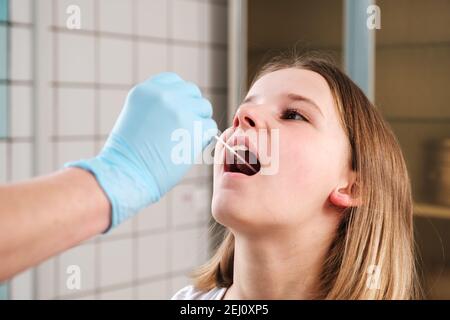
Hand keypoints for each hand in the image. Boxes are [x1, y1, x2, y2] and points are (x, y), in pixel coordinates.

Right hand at [65, 72, 217, 229]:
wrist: (127, 173)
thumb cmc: (129, 155)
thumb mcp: (136, 117)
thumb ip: (158, 106)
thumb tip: (184, 107)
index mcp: (146, 90)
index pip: (174, 81)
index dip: (180, 96)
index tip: (177, 112)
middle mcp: (163, 95)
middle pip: (193, 92)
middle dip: (192, 108)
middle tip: (184, 129)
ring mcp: (180, 110)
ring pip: (204, 108)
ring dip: (200, 122)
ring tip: (185, 140)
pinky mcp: (194, 127)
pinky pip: (209, 127)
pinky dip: (204, 138)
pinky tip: (190, 148)